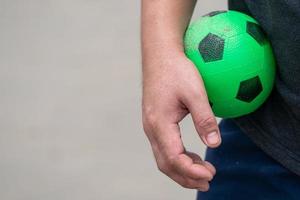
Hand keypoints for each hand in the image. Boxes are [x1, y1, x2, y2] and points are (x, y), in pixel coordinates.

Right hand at [142, 53, 221, 190]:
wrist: (160, 55)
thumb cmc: (176, 70)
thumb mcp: (195, 92)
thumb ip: (205, 119)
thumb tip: (215, 144)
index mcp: (159, 123)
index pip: (174, 158)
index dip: (192, 171)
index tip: (212, 174)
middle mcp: (151, 129)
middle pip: (166, 164)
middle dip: (186, 177)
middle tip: (208, 182)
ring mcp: (151, 126)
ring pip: (163, 158)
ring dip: (182, 170)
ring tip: (202, 172)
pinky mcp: (155, 122)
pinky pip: (164, 147)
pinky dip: (178, 158)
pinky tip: (192, 155)